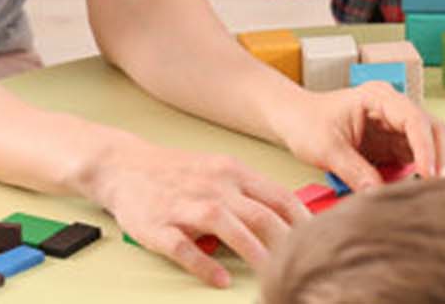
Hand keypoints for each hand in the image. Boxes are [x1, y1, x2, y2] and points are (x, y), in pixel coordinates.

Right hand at [88, 140, 301, 288]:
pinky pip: (182, 247)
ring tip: (270, 274)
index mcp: (232, 172)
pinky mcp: (157, 225)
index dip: (304, 222)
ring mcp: (185, 204)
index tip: (321, 242)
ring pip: (225, 226)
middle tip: (303, 264)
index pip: (279, 197)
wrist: (123, 165)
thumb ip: (251, 192)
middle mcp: (213, 185)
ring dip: (252, 251)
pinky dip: (202, 263)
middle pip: (259, 213)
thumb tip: (291, 218)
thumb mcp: (219, 171)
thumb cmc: (176, 173)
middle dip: (286, 241)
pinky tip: (218, 279)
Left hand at [270, 81, 444, 189]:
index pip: (415, 119)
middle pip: (433, 130)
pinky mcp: (394, 146)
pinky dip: (420, 177)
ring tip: (431, 195)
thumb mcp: (325, 148)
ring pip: (430, 145)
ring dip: (434, 168)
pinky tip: (416, 194)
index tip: (428, 175)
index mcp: (379, 97)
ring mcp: (396, 127)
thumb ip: (352, 169)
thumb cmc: (306, 123)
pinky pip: (416, 160)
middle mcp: (394, 108)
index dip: (425, 148)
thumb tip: (377, 194)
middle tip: (440, 190)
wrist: (294, 120)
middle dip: (440, 158)